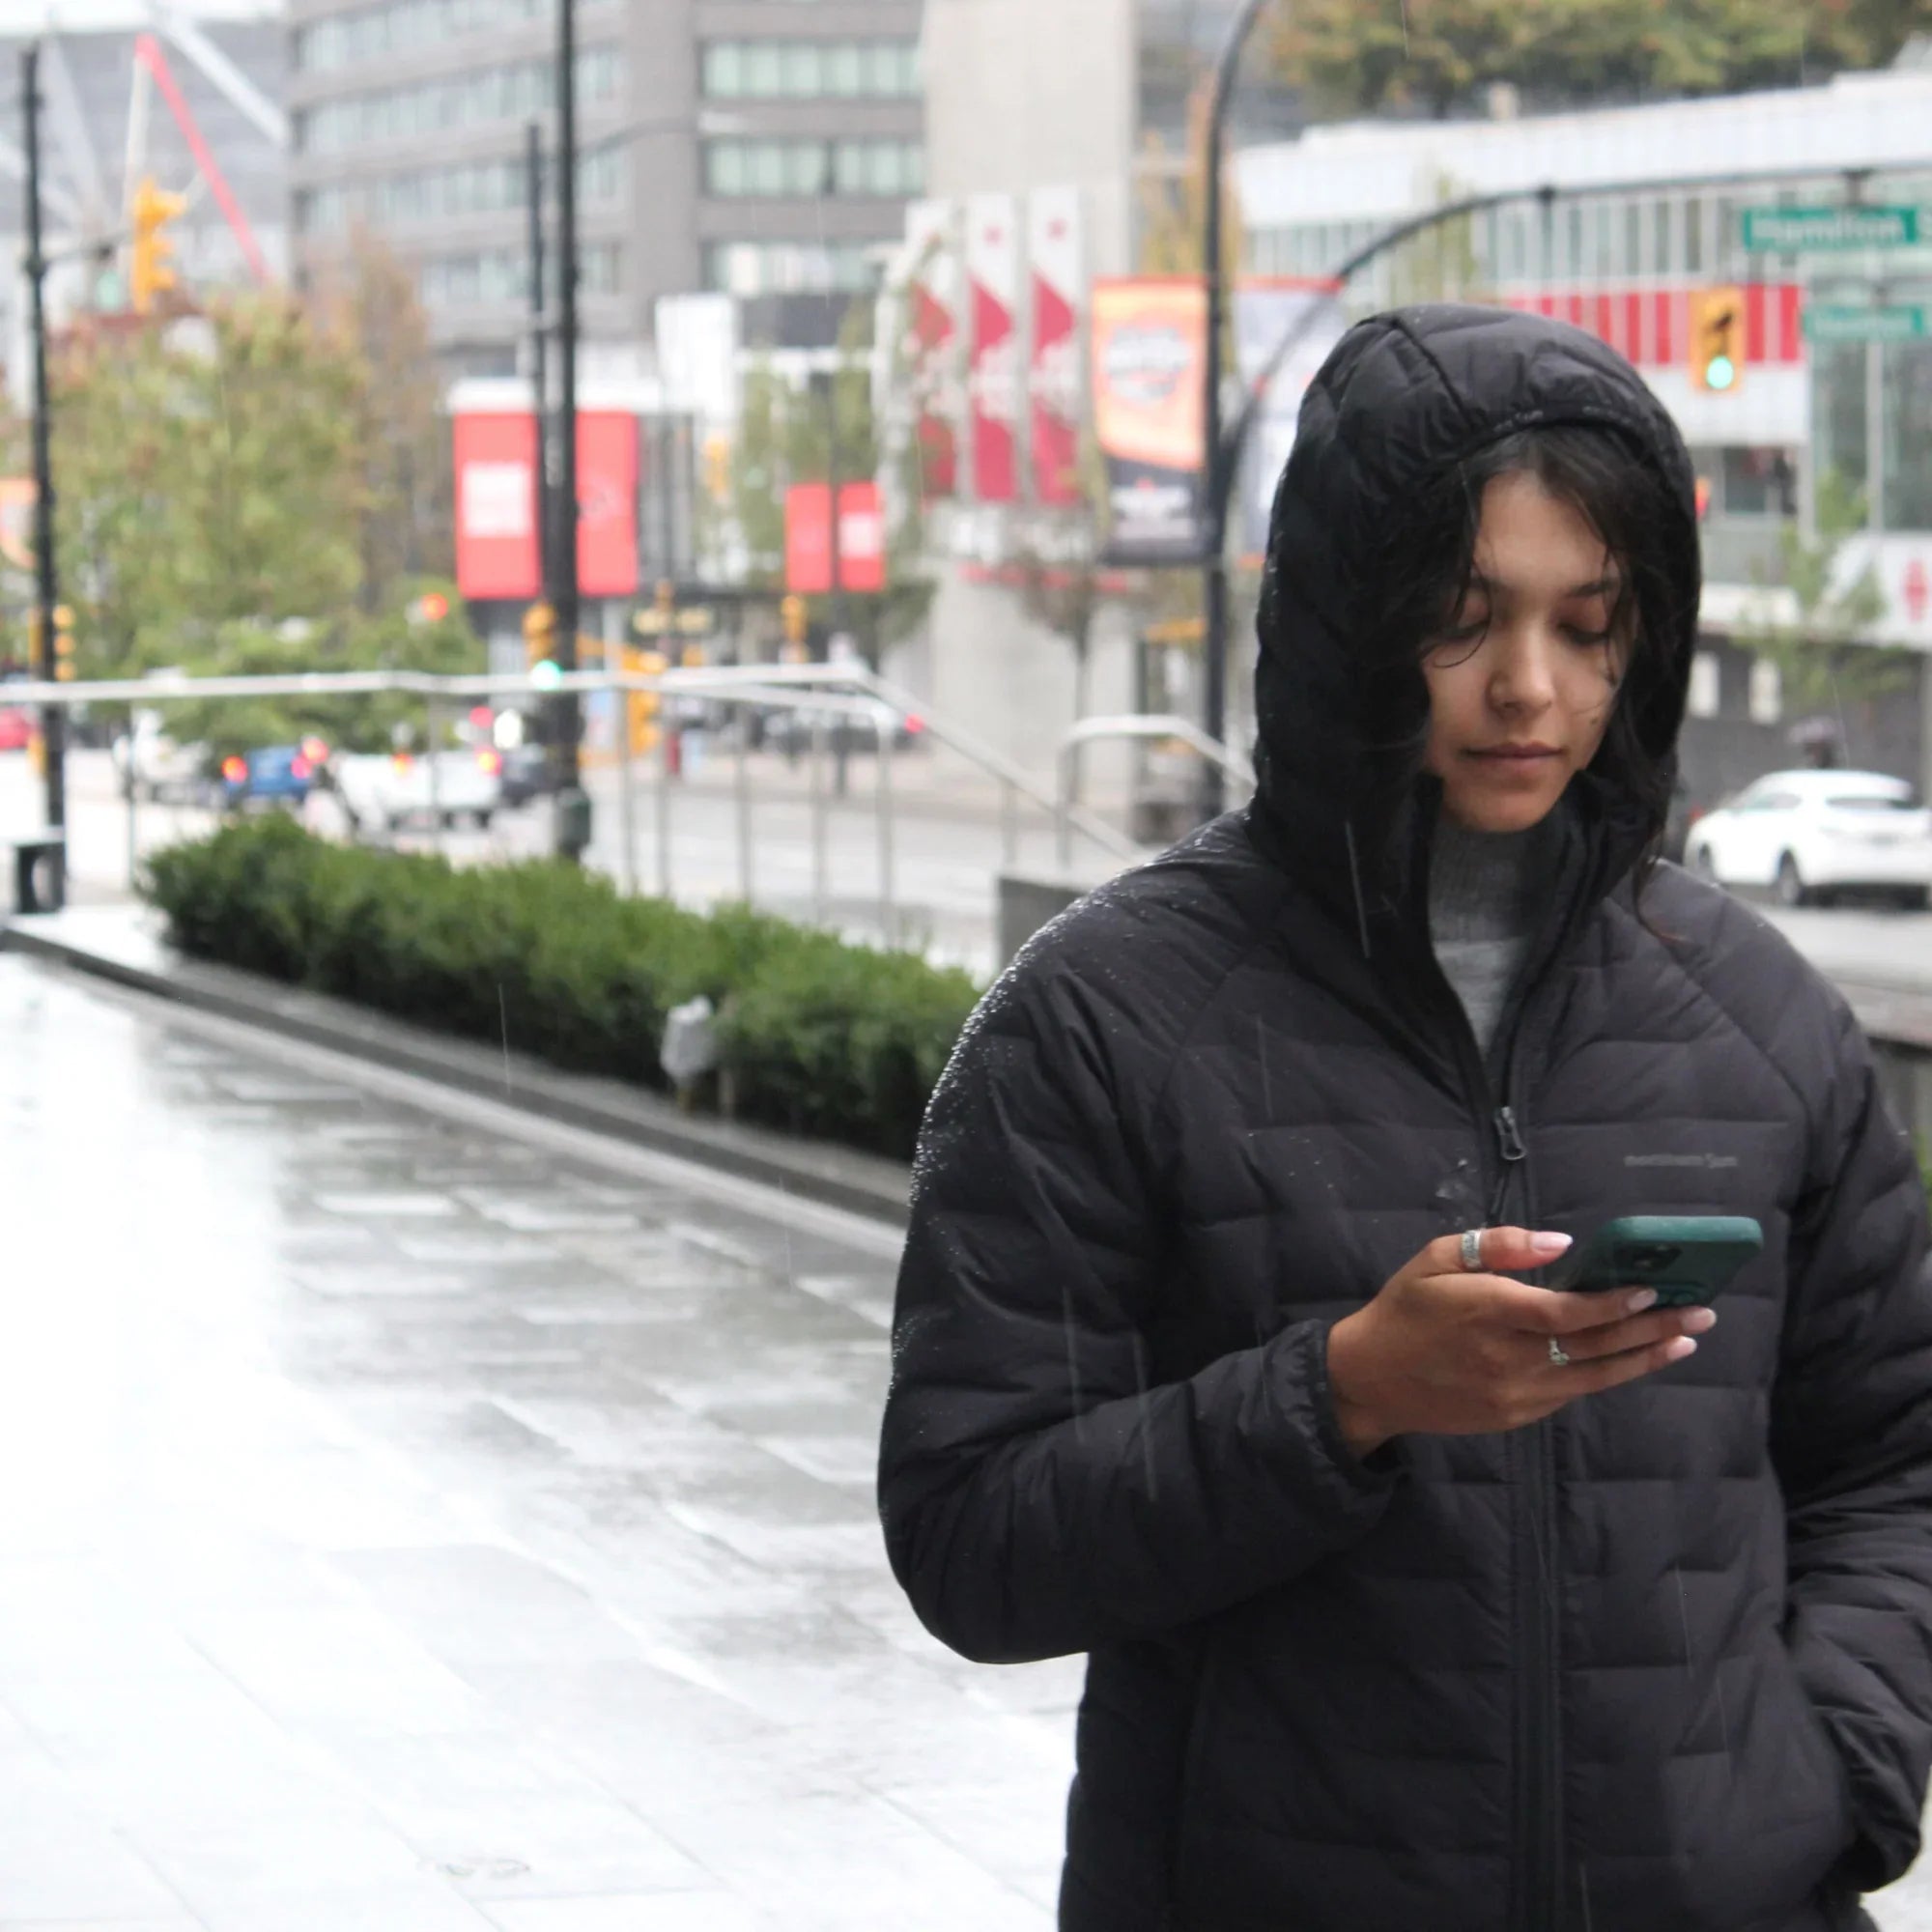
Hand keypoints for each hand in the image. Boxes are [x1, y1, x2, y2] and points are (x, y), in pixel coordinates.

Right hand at [1325, 1225, 1713, 1458]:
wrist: (1372, 1378)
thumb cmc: (1406, 1307)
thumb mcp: (1437, 1258)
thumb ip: (1499, 1245)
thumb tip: (1563, 1243)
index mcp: (1487, 1311)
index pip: (1566, 1312)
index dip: (1614, 1303)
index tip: (1654, 1289)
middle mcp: (1508, 1358)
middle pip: (1594, 1346)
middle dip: (1653, 1329)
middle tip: (1701, 1314)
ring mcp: (1515, 1394)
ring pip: (1595, 1376)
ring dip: (1644, 1358)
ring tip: (1685, 1341)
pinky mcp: (1516, 1416)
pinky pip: (1572, 1392)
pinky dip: (1609, 1374)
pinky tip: (1635, 1359)